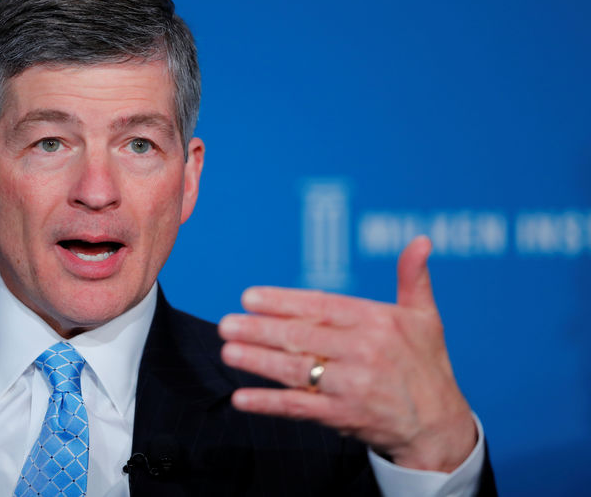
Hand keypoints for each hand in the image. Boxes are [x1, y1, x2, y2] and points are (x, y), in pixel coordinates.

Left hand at [218, 236, 476, 471]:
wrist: (440, 426)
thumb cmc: (426, 365)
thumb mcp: (426, 318)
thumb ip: (413, 278)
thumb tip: (420, 239)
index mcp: (378, 321)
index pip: (321, 306)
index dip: (282, 302)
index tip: (249, 297)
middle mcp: (364, 351)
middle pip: (301, 337)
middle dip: (259, 330)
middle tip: (226, 324)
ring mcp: (352, 386)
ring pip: (295, 371)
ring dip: (257, 361)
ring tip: (228, 351)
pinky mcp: (343, 416)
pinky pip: (299, 407)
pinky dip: (268, 404)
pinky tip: (241, 399)